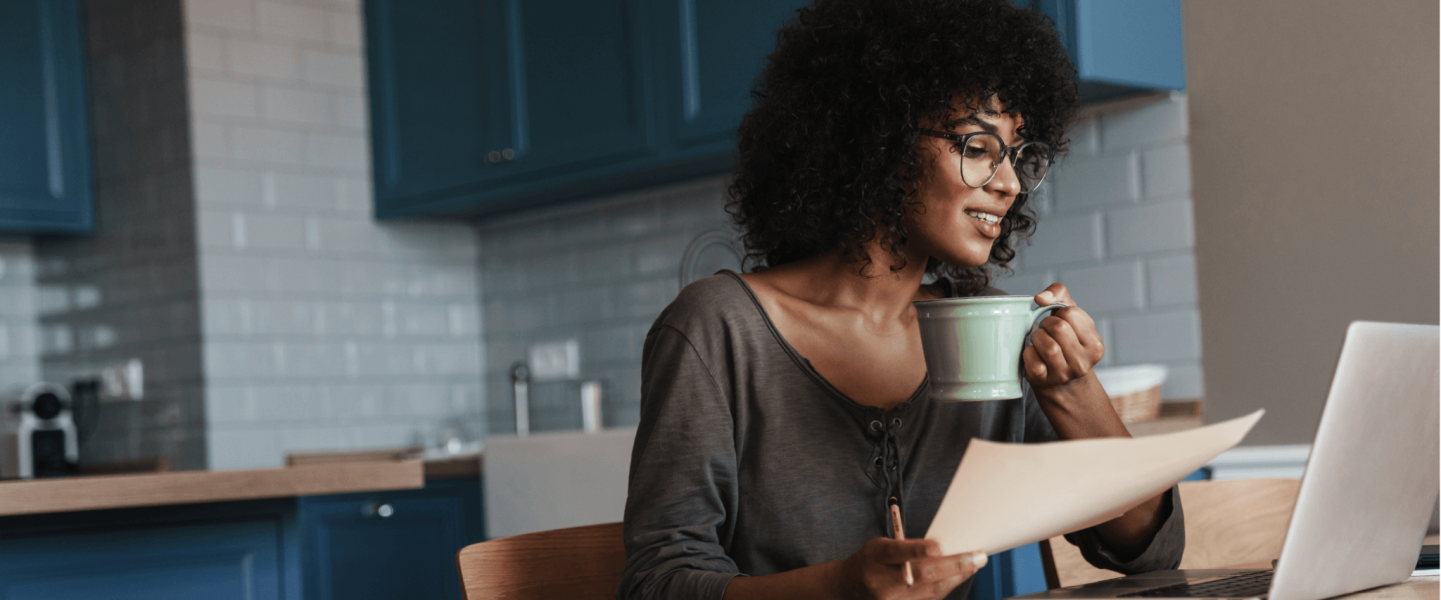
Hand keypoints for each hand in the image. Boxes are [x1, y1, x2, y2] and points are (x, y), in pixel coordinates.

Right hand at [834, 537, 986, 599]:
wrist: (850, 589)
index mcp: (875, 558)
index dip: (917, 550)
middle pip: (921, 576)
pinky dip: (947, 586)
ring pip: (931, 591)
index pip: (897, 553)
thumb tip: (941, 548)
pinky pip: (930, 599)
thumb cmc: (871, 561)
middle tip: (977, 557)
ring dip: (957, 577)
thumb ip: (906, 547)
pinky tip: (960, 575)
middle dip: (953, 566)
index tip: (938, 546)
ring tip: (975, 563)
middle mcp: (882, 582)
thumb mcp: (880, 545)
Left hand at [1022, 283, 1104, 390]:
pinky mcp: (1044, 380)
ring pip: (1048, 346)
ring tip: (1039, 340)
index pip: (1071, 314)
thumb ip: (1059, 293)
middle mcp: (1083, 363)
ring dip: (1037, 337)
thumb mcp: (1069, 314)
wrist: (1058, 377)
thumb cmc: (1064, 338)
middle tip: (1046, 330)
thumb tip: (1040, 298)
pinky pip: (1032, 359)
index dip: (1060, 313)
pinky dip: (1028, 351)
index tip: (1060, 322)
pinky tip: (1034, 353)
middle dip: (1047, 324)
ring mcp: (1064, 374)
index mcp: (1095, 345)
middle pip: (1059, 328)